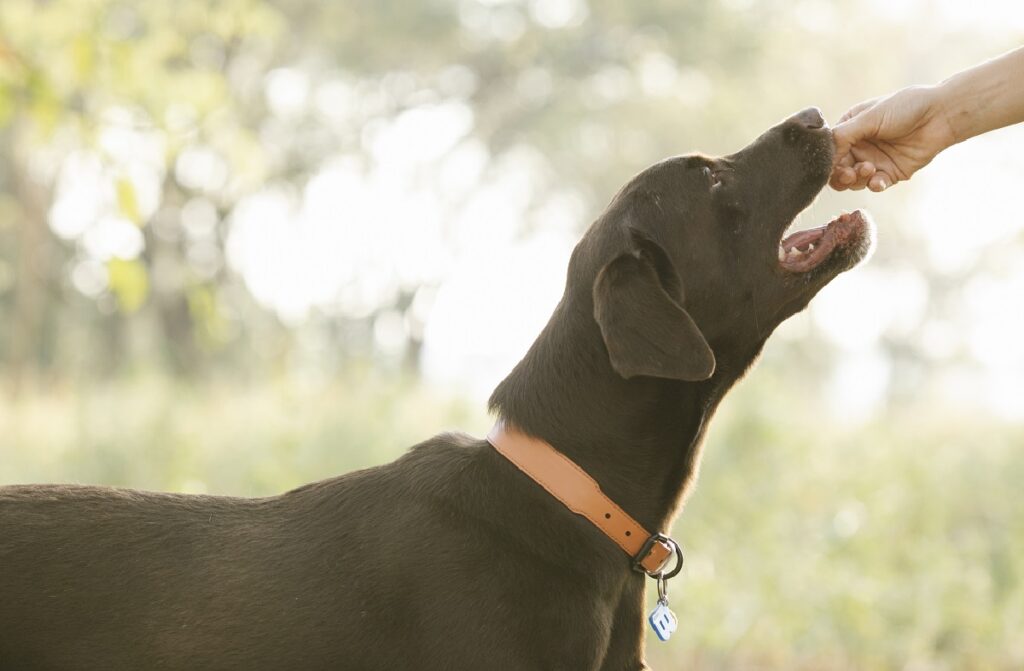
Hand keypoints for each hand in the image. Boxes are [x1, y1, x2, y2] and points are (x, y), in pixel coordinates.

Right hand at [830, 85, 956, 191]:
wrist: (941, 115)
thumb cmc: (905, 107)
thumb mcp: (869, 117)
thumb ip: (843, 135)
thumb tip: (823, 155)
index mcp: (850, 129)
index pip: (830, 151)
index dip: (828, 161)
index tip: (830, 166)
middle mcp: (859, 146)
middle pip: (837, 170)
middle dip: (840, 175)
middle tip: (849, 173)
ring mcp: (874, 161)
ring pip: (853, 181)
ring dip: (857, 179)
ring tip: (869, 169)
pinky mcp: (890, 174)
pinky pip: (874, 185)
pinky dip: (873, 185)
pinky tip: (878, 180)